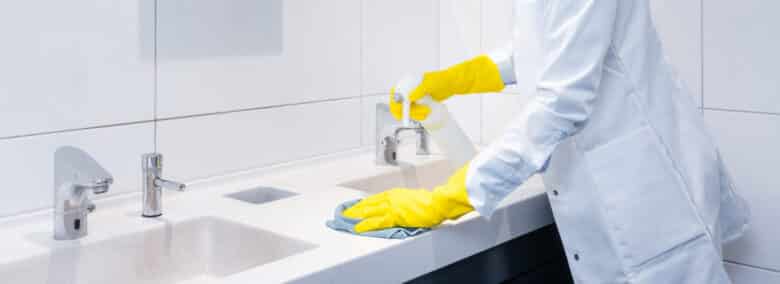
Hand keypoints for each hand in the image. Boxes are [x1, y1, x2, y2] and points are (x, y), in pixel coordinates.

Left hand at [343, 164, 473, 232]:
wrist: (436, 203)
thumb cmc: (430, 201)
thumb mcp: (415, 198)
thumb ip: (406, 202)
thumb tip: (404, 206)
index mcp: (396, 193)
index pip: (376, 199)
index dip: (366, 203)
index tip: (358, 205)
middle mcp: (391, 198)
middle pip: (369, 203)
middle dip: (357, 208)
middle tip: (347, 211)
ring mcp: (391, 207)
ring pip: (369, 211)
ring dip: (357, 215)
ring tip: (347, 219)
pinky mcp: (394, 216)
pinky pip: (376, 222)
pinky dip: (366, 225)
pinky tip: (358, 228)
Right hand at [388, 55, 505, 120]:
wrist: (453, 84)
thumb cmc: (443, 79)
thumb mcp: (431, 83)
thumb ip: (420, 89)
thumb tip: (409, 97)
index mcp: (408, 81)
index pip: (395, 94)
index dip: (396, 104)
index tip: (402, 111)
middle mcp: (409, 89)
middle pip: (400, 105)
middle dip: (408, 111)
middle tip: (421, 113)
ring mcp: (414, 97)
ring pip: (408, 110)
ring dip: (415, 114)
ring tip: (427, 112)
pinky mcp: (421, 103)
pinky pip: (415, 112)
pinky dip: (419, 115)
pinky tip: (426, 113)